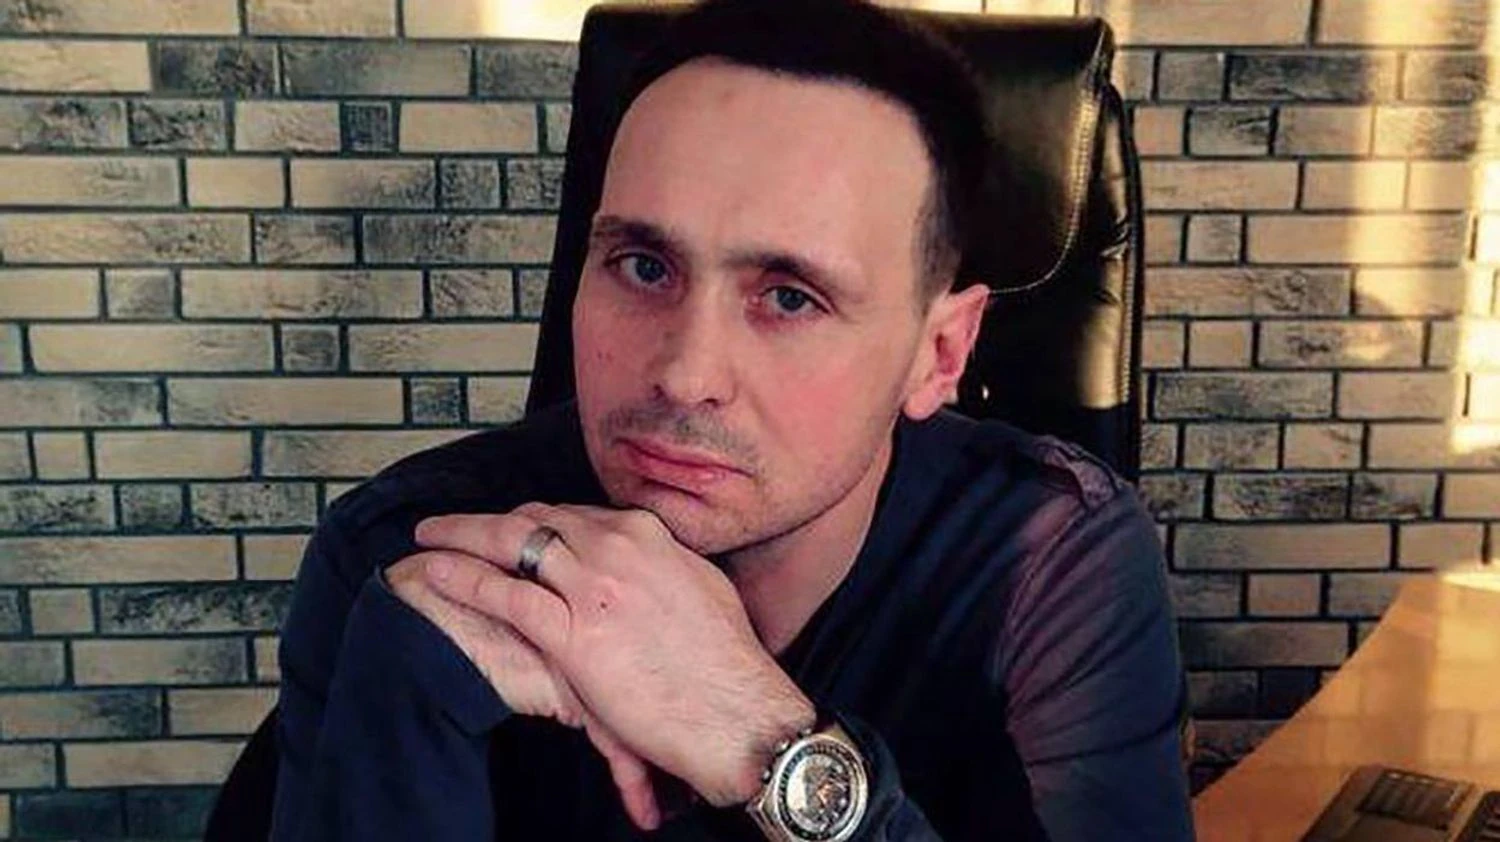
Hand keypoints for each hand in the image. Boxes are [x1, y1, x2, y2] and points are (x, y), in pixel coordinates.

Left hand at [414, 504, 816, 806]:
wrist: (737, 711)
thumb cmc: (726, 664)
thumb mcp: (702, 590)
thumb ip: (667, 568)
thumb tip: (655, 565)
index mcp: (649, 536)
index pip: (577, 514)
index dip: (537, 520)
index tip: (517, 526)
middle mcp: (617, 548)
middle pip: (537, 519)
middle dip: (491, 520)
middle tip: (458, 526)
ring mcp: (593, 588)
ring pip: (511, 543)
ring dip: (461, 535)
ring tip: (428, 536)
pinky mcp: (573, 633)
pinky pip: (504, 593)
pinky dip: (463, 578)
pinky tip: (435, 571)